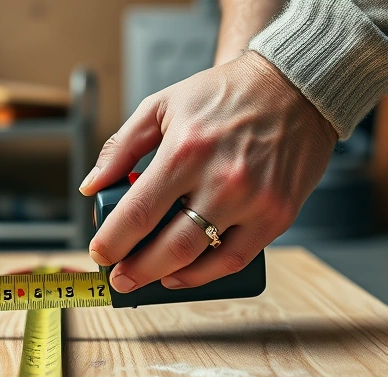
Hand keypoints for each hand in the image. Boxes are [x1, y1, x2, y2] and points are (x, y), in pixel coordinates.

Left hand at [79, 52, 336, 292]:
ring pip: (201, 259)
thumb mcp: (162, 106)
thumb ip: (121, 147)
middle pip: (169, 247)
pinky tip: (184, 273)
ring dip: (166, 277)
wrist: (296, 87)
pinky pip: (236, 259)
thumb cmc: (225, 96)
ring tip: (148, 277)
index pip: (138, 212)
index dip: (113, 242)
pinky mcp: (278, 215)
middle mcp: (222, 179)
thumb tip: (92, 186)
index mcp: (186, 150)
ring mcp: (254, 201)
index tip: (100, 253)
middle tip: (119, 279)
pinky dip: (205, 275)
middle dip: (135, 271)